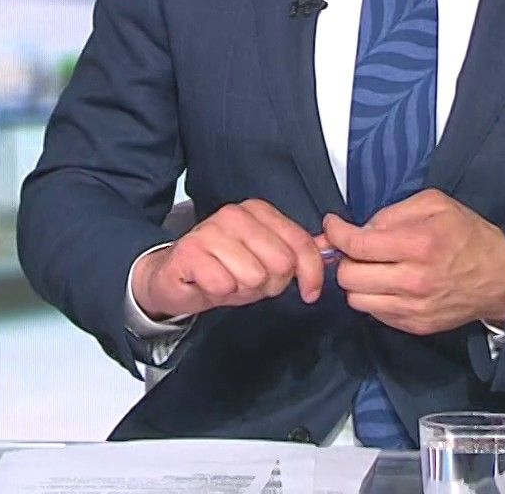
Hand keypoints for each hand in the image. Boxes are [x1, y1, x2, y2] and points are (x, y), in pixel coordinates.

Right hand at [131, 199, 329, 320]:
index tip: (309, 291)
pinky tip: (209, 284)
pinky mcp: (189, 252)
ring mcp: (210, 231)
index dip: (311, 274)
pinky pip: (224, 284)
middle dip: (270, 284)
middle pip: (280, 264)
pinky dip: (219, 292)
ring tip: (229, 282)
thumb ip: (297, 252)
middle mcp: (234, 215)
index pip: (301, 244)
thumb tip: (330, 248)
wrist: (175, 277)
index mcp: (258, 211)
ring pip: (253, 276)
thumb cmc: (225, 269)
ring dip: (243, 290)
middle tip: (251, 282)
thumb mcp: (267, 261)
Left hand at [324, 189, 504, 336]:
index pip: (357, 245)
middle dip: (345, 259)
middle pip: (349, 277)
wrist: (502, 278)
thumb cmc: (467, 235)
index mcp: (417, 245)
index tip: (333, 226)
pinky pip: (375, 314)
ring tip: (372, 268)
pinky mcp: (416, 325)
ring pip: (356, 300)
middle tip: (356, 250)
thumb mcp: (434, 205)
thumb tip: (361, 229)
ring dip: (357, 282)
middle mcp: (413, 281)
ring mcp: (414, 308)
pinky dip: (373, 299)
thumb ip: (393, 212)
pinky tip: (388, 284)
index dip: (336, 234)